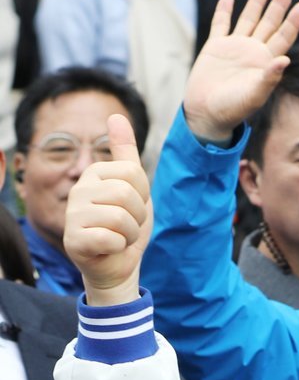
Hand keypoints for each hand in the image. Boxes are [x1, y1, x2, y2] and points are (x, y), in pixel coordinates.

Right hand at [64, 114, 148, 306]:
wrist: (118, 264)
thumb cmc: (127, 226)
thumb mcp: (135, 189)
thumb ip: (126, 155)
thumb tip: (116, 115)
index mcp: (95, 173)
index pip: (135, 174)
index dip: (143, 196)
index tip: (134, 207)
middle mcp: (79, 189)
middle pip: (128, 195)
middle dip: (138, 217)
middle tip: (127, 226)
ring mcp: (73, 214)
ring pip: (121, 218)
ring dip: (130, 234)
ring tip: (120, 237)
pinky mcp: (73, 239)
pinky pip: (111, 238)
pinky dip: (119, 248)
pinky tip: (110, 248)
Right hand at [184, 0, 298, 143]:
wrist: (208, 113)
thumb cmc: (233, 109)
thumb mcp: (254, 95)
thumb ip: (269, 78)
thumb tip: (285, 59)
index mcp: (266, 63)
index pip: (284, 38)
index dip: (293, 22)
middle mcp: (253, 53)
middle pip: (269, 24)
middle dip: (279, 5)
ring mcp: (235, 48)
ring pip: (248, 20)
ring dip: (256, 2)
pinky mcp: (216, 47)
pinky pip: (221, 25)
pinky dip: (224, 11)